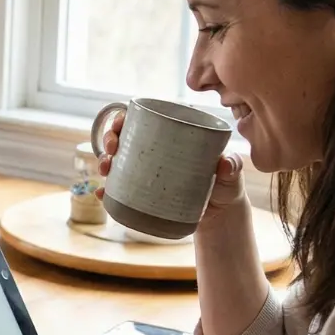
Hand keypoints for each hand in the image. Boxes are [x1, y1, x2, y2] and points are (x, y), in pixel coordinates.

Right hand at [97, 112, 246, 226]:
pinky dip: (107, 191)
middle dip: (110, 138)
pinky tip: (101, 193)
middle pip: (125, 138)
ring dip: (104, 161)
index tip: (119, 124)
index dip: (124, 118)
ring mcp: (147, 173)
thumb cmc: (225, 187)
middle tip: (111, 149)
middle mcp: (155, 152)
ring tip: (105, 169)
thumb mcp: (231, 175)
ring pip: (118, 162)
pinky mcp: (143, 194)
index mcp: (173, 137)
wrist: (218, 216)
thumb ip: (233, 167)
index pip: (144, 120)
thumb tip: (225, 164)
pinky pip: (120, 190)